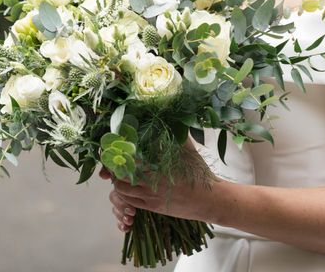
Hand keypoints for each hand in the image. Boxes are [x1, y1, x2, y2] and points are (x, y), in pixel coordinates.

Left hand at [99, 142, 219, 231]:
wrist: (210, 199)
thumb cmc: (199, 172)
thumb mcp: (188, 149)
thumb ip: (175, 134)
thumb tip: (168, 117)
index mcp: (157, 166)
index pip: (129, 158)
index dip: (119, 152)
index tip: (115, 146)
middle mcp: (151, 182)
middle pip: (121, 175)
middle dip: (115, 167)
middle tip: (114, 160)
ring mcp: (150, 197)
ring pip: (122, 190)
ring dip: (118, 181)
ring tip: (120, 173)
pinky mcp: (152, 208)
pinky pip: (130, 202)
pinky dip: (125, 194)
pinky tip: (128, 186)